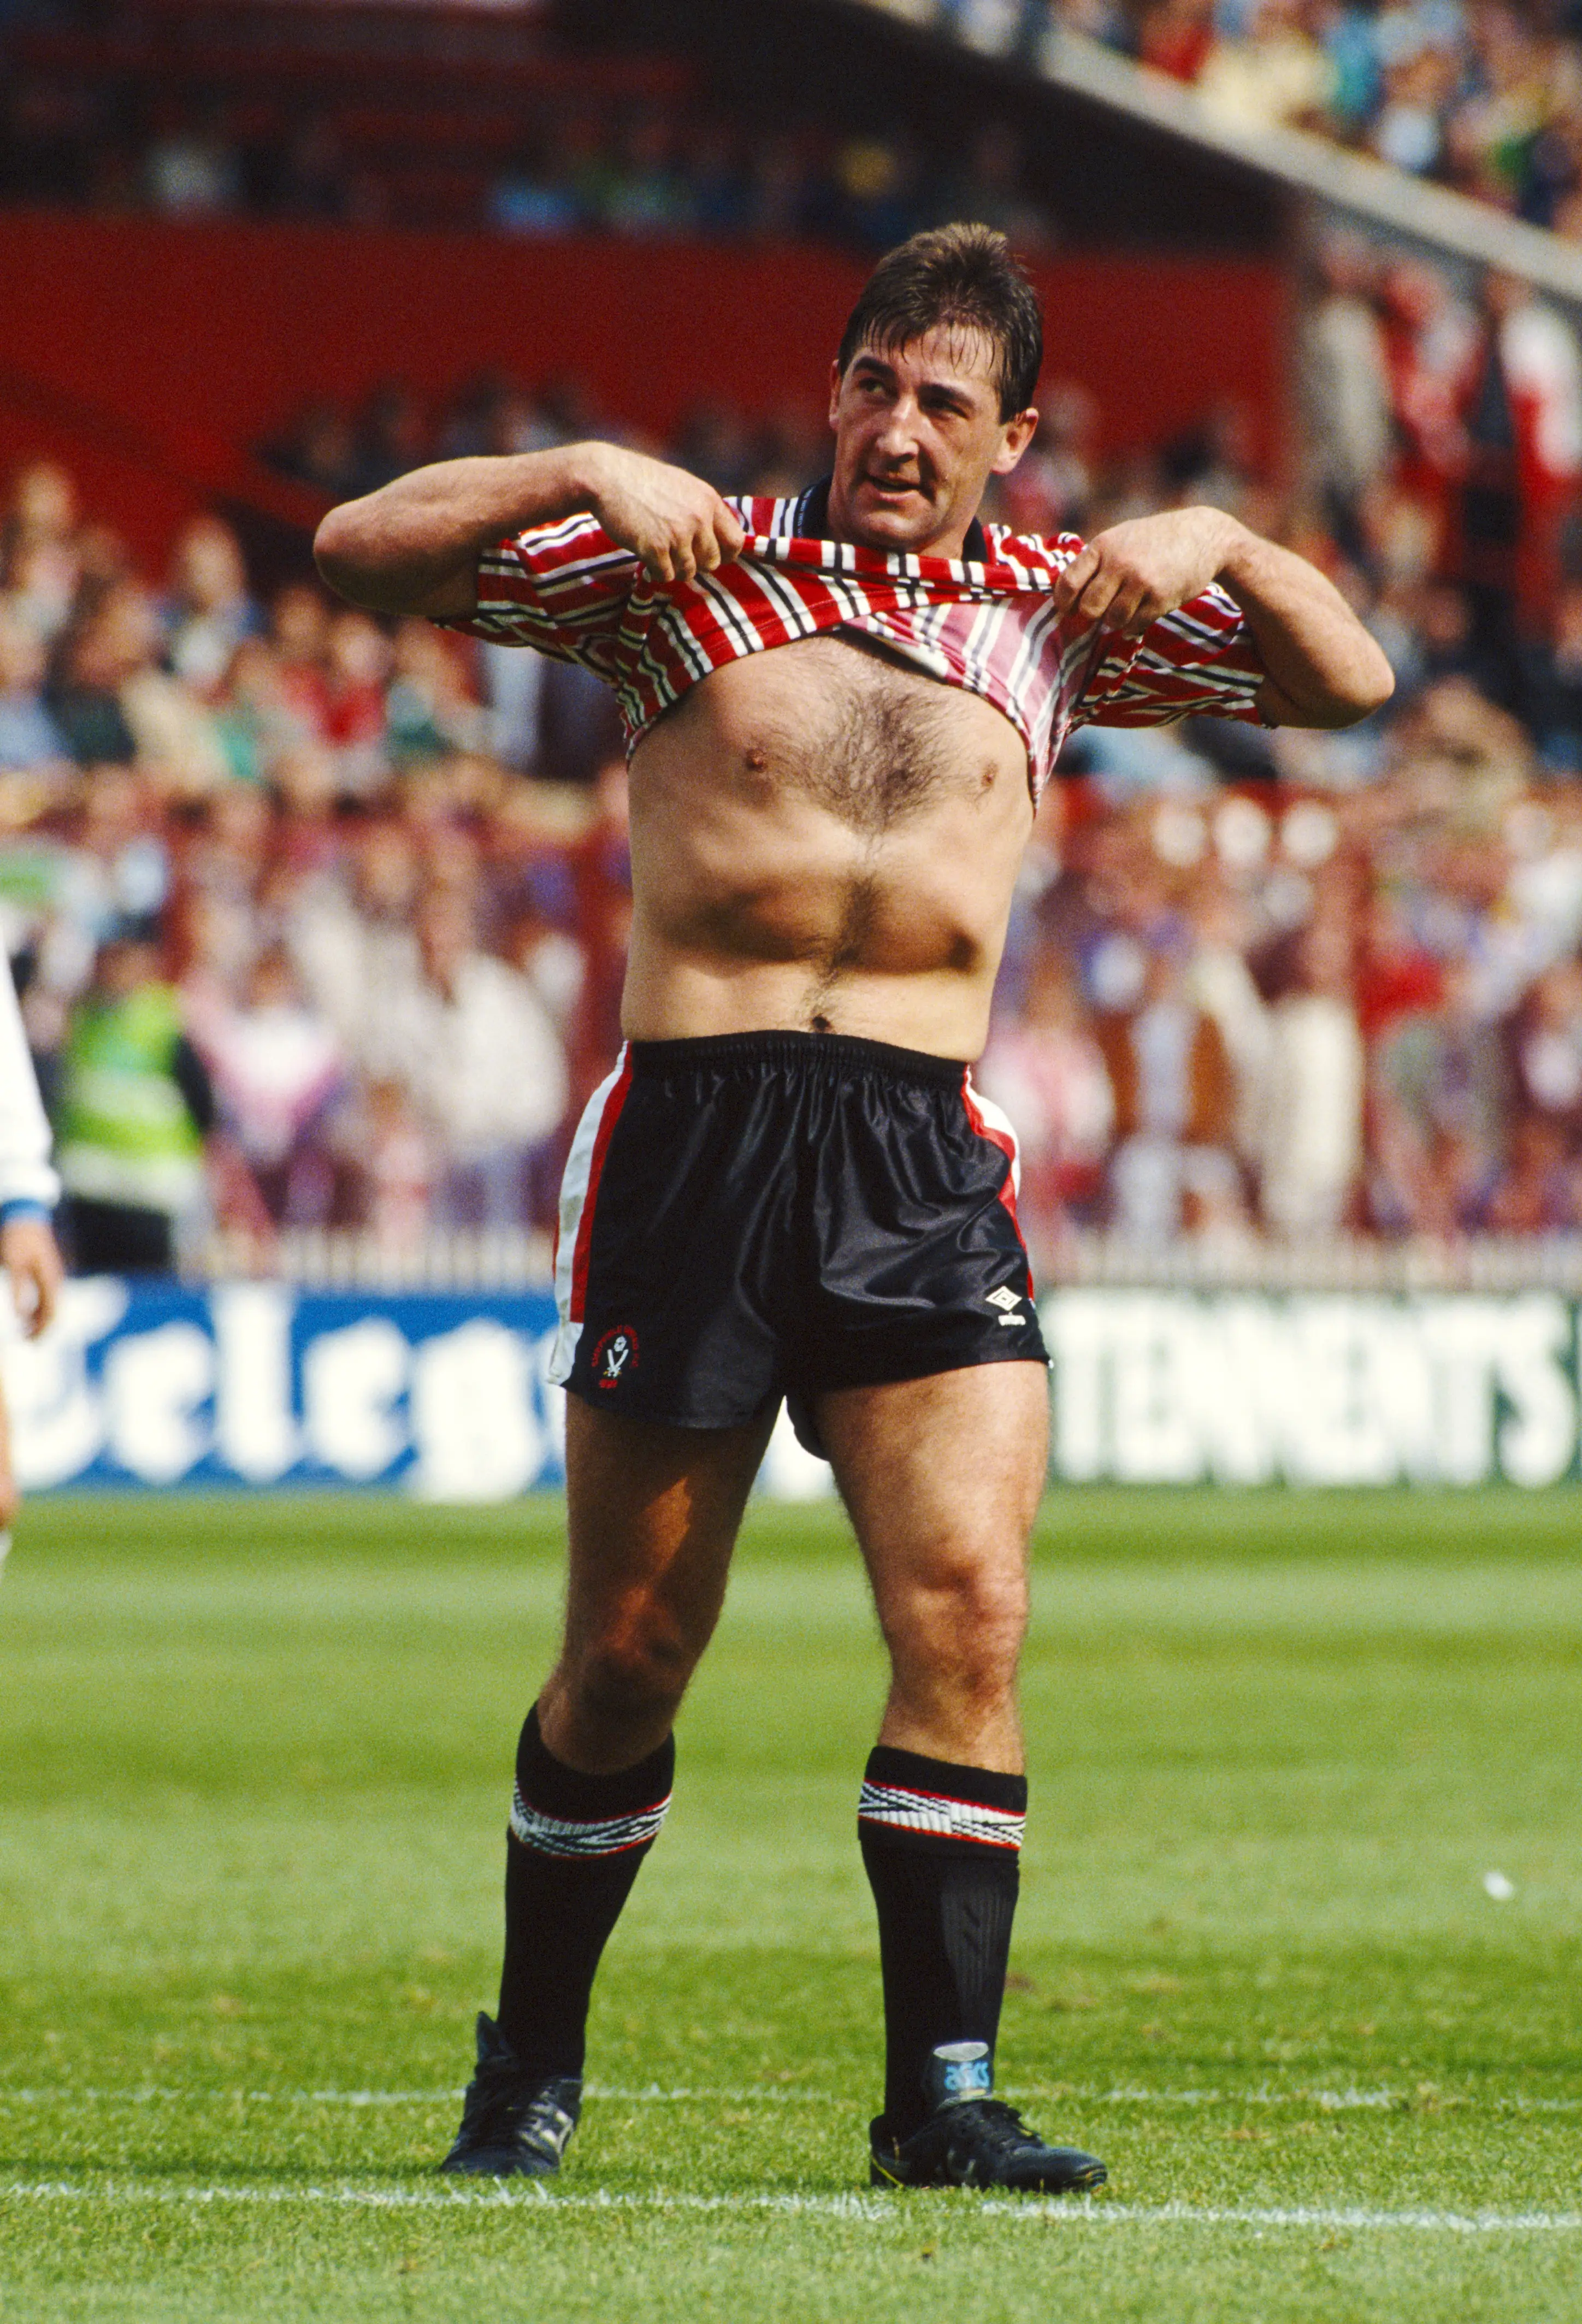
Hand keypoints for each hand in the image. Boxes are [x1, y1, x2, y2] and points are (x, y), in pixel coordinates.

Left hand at [2, 1214, 61, 1337]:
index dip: (42, 1330)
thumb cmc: (16, 1237)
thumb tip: (19, 1314)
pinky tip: (26, 1313)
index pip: (52, 1312)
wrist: (23, 1213)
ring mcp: (52, 1273)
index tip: (30, 1341)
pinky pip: (46, 1295)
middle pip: (54, 1310)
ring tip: (25, 1331)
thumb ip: (18, 1288)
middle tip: (28, 1342)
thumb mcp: (13, 1262)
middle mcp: (55, 1278)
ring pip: (50, 1304)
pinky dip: (38, 1308)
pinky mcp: (45, 1270)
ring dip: (40, 1319)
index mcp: (50, 1278)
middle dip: (43, 1328)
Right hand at [585, 445, 745, 586]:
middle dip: (695, 563)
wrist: (607, 476)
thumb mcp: (684, 485)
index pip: (736, 541)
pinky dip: (655, 570)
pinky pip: (665, 576)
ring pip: (688, 572)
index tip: (709, 555)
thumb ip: (703, 509)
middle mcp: (698, 518)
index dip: (725, 554)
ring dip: (673, 567)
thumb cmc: (643, 481)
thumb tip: (721, 540)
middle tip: (676, 553)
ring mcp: (677, 534)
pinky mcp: (655, 548)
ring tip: (658, 550)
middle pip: (711, 562)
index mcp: (709, 501)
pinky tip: (645, 553)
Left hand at [1051, 507, 1239, 638]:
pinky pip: (1135, 625)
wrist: (1202, 536)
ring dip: (1116, 621)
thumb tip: (1065, 599)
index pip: (1068, 583)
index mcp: (1103, 546)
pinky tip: (1145, 609)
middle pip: (1088, 608)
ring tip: (1128, 607)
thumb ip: (1095, 563)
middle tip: (1103, 609)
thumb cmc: (1153, 541)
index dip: (1064, 603)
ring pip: (1112, 620)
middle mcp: (1119, 563)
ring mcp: (1141, 581)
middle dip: (1093, 615)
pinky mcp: (1160, 598)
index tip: (1070, 609)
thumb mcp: (1120, 538)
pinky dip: (1135, 624)